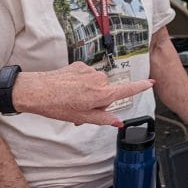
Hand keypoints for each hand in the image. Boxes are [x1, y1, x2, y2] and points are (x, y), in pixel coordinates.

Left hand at [12, 63, 154, 126]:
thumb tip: (118, 122)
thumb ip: (103, 119)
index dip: (140, 87)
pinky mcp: (79, 65)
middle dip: (99, 101)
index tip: (151, 82)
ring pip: (96, 84)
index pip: (127, 90)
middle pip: (108, 91)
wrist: (36, 90)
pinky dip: (81, 83)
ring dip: (89, 92)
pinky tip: (68, 89)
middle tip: (82, 110)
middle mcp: (98, 80)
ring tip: (72, 100)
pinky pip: (87, 76)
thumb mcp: (82, 117)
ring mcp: (89, 71)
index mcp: (101, 94)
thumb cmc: (56, 105)